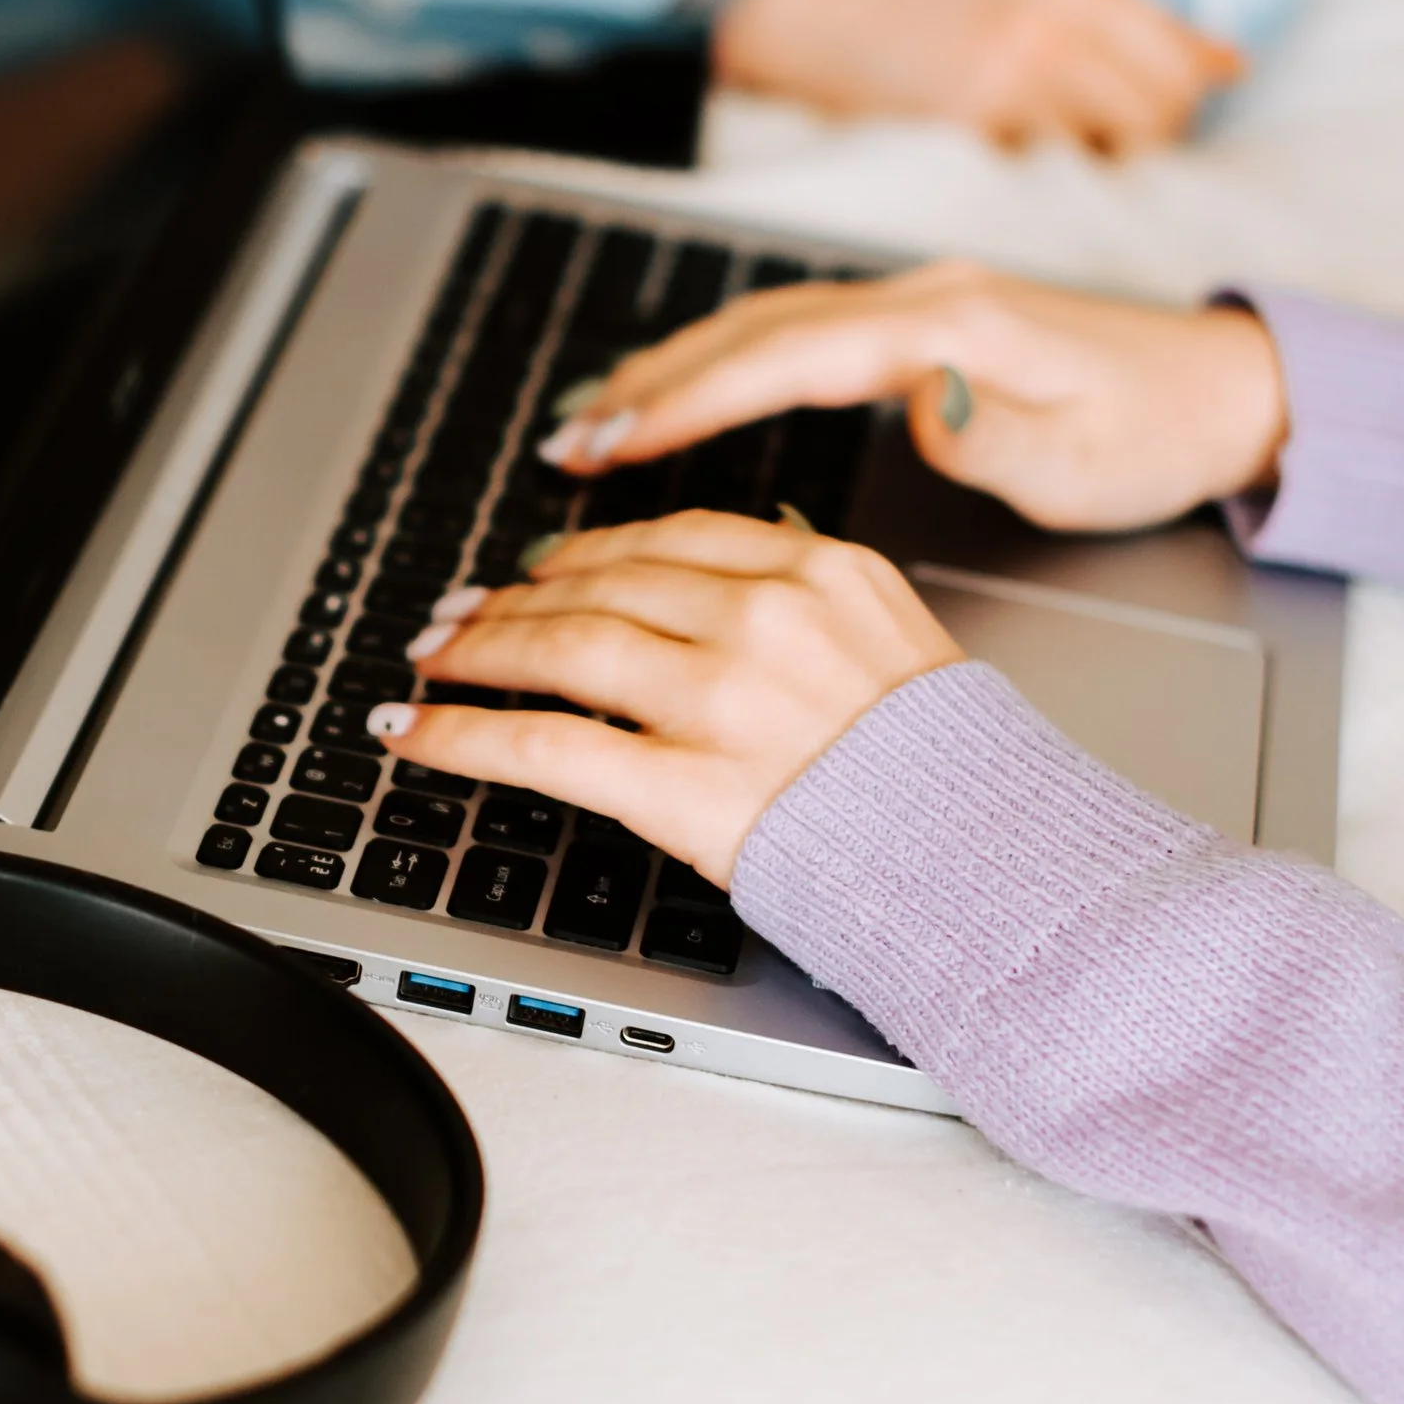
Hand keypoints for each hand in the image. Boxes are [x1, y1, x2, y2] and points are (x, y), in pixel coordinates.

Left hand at [362, 512, 961, 890]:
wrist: (989, 866)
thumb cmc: (950, 780)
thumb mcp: (900, 647)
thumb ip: (813, 603)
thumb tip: (731, 575)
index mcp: (820, 573)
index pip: (670, 537)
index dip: (586, 551)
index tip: (543, 566)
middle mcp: (764, 619)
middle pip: (604, 583)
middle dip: (517, 597)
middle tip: (463, 612)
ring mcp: (718, 700)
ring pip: (562, 645)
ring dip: (479, 648)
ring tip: (433, 656)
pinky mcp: (682, 786)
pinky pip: (541, 743)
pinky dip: (460, 732)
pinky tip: (414, 733)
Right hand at [542, 259, 1290, 535]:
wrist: (1226, 388)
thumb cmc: (1157, 433)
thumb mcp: (1087, 461)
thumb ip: (996, 437)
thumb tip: (917, 406)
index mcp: (955, 324)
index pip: (792, 355)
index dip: (695, 397)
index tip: (618, 441)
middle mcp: (926, 294)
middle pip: (759, 328)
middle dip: (654, 382)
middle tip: (568, 445)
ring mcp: (920, 300)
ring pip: (768, 322)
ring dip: (676, 368)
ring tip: (596, 423)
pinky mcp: (922, 321)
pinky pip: (797, 332)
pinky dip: (725, 361)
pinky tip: (684, 392)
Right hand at [714, 0, 1243, 154]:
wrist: (815, 2)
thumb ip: (1133, 22)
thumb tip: (1235, 65)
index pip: (1179, 68)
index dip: (1170, 115)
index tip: (1129, 133)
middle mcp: (1056, 15)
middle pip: (1157, 113)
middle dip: (1137, 149)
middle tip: (1086, 158)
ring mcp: (1011, 65)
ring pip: (1104, 149)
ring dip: (1087, 170)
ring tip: (1041, 159)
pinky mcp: (966, 113)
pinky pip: (1038, 168)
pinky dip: (1032, 178)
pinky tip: (999, 162)